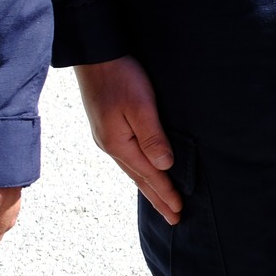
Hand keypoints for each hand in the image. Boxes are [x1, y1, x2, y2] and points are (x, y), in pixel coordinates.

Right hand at [75, 56, 180, 224]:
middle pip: (139, 178)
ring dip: (149, 186)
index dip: (165, 194)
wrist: (96, 56)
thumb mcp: (140, 106)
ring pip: (133, 169)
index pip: (149, 176)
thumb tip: (165, 166)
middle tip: (174, 218)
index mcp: (119, 144)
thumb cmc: (120, 77)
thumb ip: (152, 137)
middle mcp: (112, 145)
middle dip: (158, 198)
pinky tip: (145, 171)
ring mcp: (108, 137)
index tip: (179, 212)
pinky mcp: (109, 127)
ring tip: (162, 202)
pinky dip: (140, 171)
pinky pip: (129, 157)